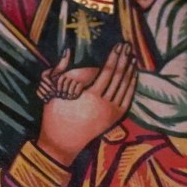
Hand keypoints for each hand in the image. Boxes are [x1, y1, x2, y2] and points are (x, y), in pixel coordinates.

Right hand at [37, 44, 136, 164]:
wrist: (63, 141)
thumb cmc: (55, 114)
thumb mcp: (53, 90)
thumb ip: (60, 69)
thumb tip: (67, 50)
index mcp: (89, 96)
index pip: (107, 71)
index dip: (114, 57)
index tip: (118, 46)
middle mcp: (103, 104)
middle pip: (118, 77)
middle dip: (124, 60)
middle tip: (128, 46)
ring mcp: (111, 112)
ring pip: (125, 87)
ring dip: (130, 70)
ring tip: (132, 57)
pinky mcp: (115, 118)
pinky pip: (127, 98)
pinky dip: (131, 86)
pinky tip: (133, 75)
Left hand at [56, 69, 95, 99]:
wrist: (90, 67)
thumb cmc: (80, 71)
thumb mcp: (72, 72)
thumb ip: (67, 77)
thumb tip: (63, 86)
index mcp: (67, 73)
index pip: (60, 80)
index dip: (59, 87)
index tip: (59, 91)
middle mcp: (71, 75)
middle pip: (65, 84)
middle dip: (64, 91)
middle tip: (64, 96)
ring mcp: (77, 78)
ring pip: (71, 87)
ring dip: (70, 93)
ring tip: (69, 97)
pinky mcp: (83, 81)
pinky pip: (78, 88)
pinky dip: (76, 93)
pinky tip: (75, 96)